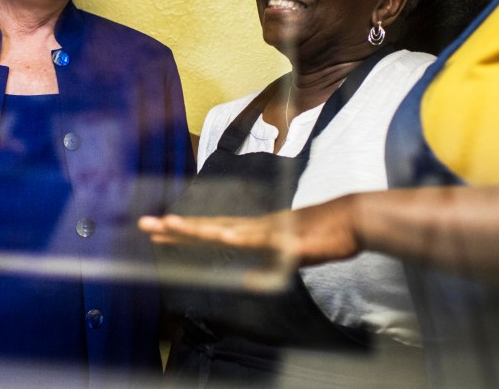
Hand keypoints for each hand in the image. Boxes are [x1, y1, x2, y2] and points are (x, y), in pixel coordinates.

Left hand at [138, 195, 360, 266]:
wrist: (353, 221)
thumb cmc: (324, 237)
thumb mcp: (289, 259)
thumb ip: (268, 265)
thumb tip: (248, 278)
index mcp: (254, 232)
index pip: (212, 231)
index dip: (184, 231)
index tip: (156, 229)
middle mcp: (256, 227)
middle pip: (210, 228)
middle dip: (177, 227)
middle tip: (145, 224)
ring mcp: (270, 231)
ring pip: (228, 230)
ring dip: (200, 229)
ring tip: (171, 225)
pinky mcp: (288, 238)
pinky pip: (262, 240)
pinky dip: (242, 238)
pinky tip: (224, 237)